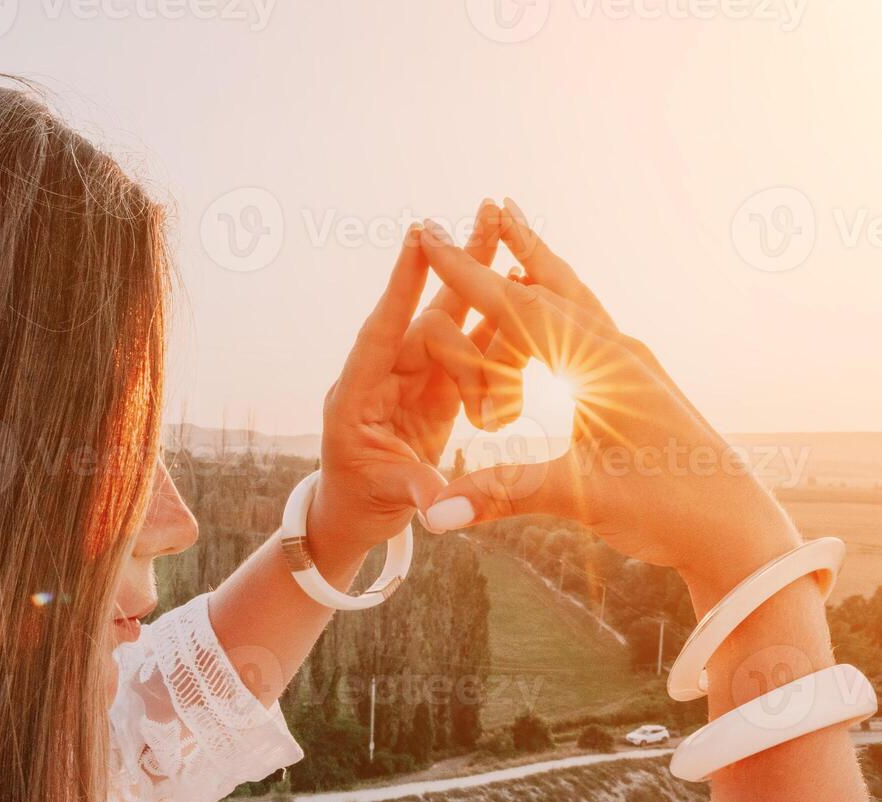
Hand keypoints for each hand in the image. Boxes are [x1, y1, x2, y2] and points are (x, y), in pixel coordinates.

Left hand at [308, 201, 503, 568]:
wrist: (359, 509)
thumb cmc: (358, 500)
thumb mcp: (382, 493)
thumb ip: (412, 488)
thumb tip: (438, 499)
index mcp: (358, 393)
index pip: (379, 333)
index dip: (399, 288)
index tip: (414, 241)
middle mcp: (388, 372)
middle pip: (424, 310)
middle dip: (452, 263)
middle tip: (480, 212)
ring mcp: (416, 374)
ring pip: (453, 319)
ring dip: (478, 275)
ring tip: (502, 224)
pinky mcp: (440, 384)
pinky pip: (473, 346)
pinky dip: (496, 319)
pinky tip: (523, 282)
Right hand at [418, 200, 799, 604]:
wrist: (737, 531)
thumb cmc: (670, 510)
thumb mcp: (581, 500)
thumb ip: (502, 494)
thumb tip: (434, 512)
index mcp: (603, 366)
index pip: (521, 308)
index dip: (469, 276)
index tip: (431, 240)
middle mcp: (620, 354)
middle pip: (556, 284)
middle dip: (519, 245)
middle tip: (490, 203)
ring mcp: (633, 368)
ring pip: (577, 304)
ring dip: (542, 272)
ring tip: (516, 243)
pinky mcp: (639, 388)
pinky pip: (590, 332)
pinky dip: (560, 310)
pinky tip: (554, 319)